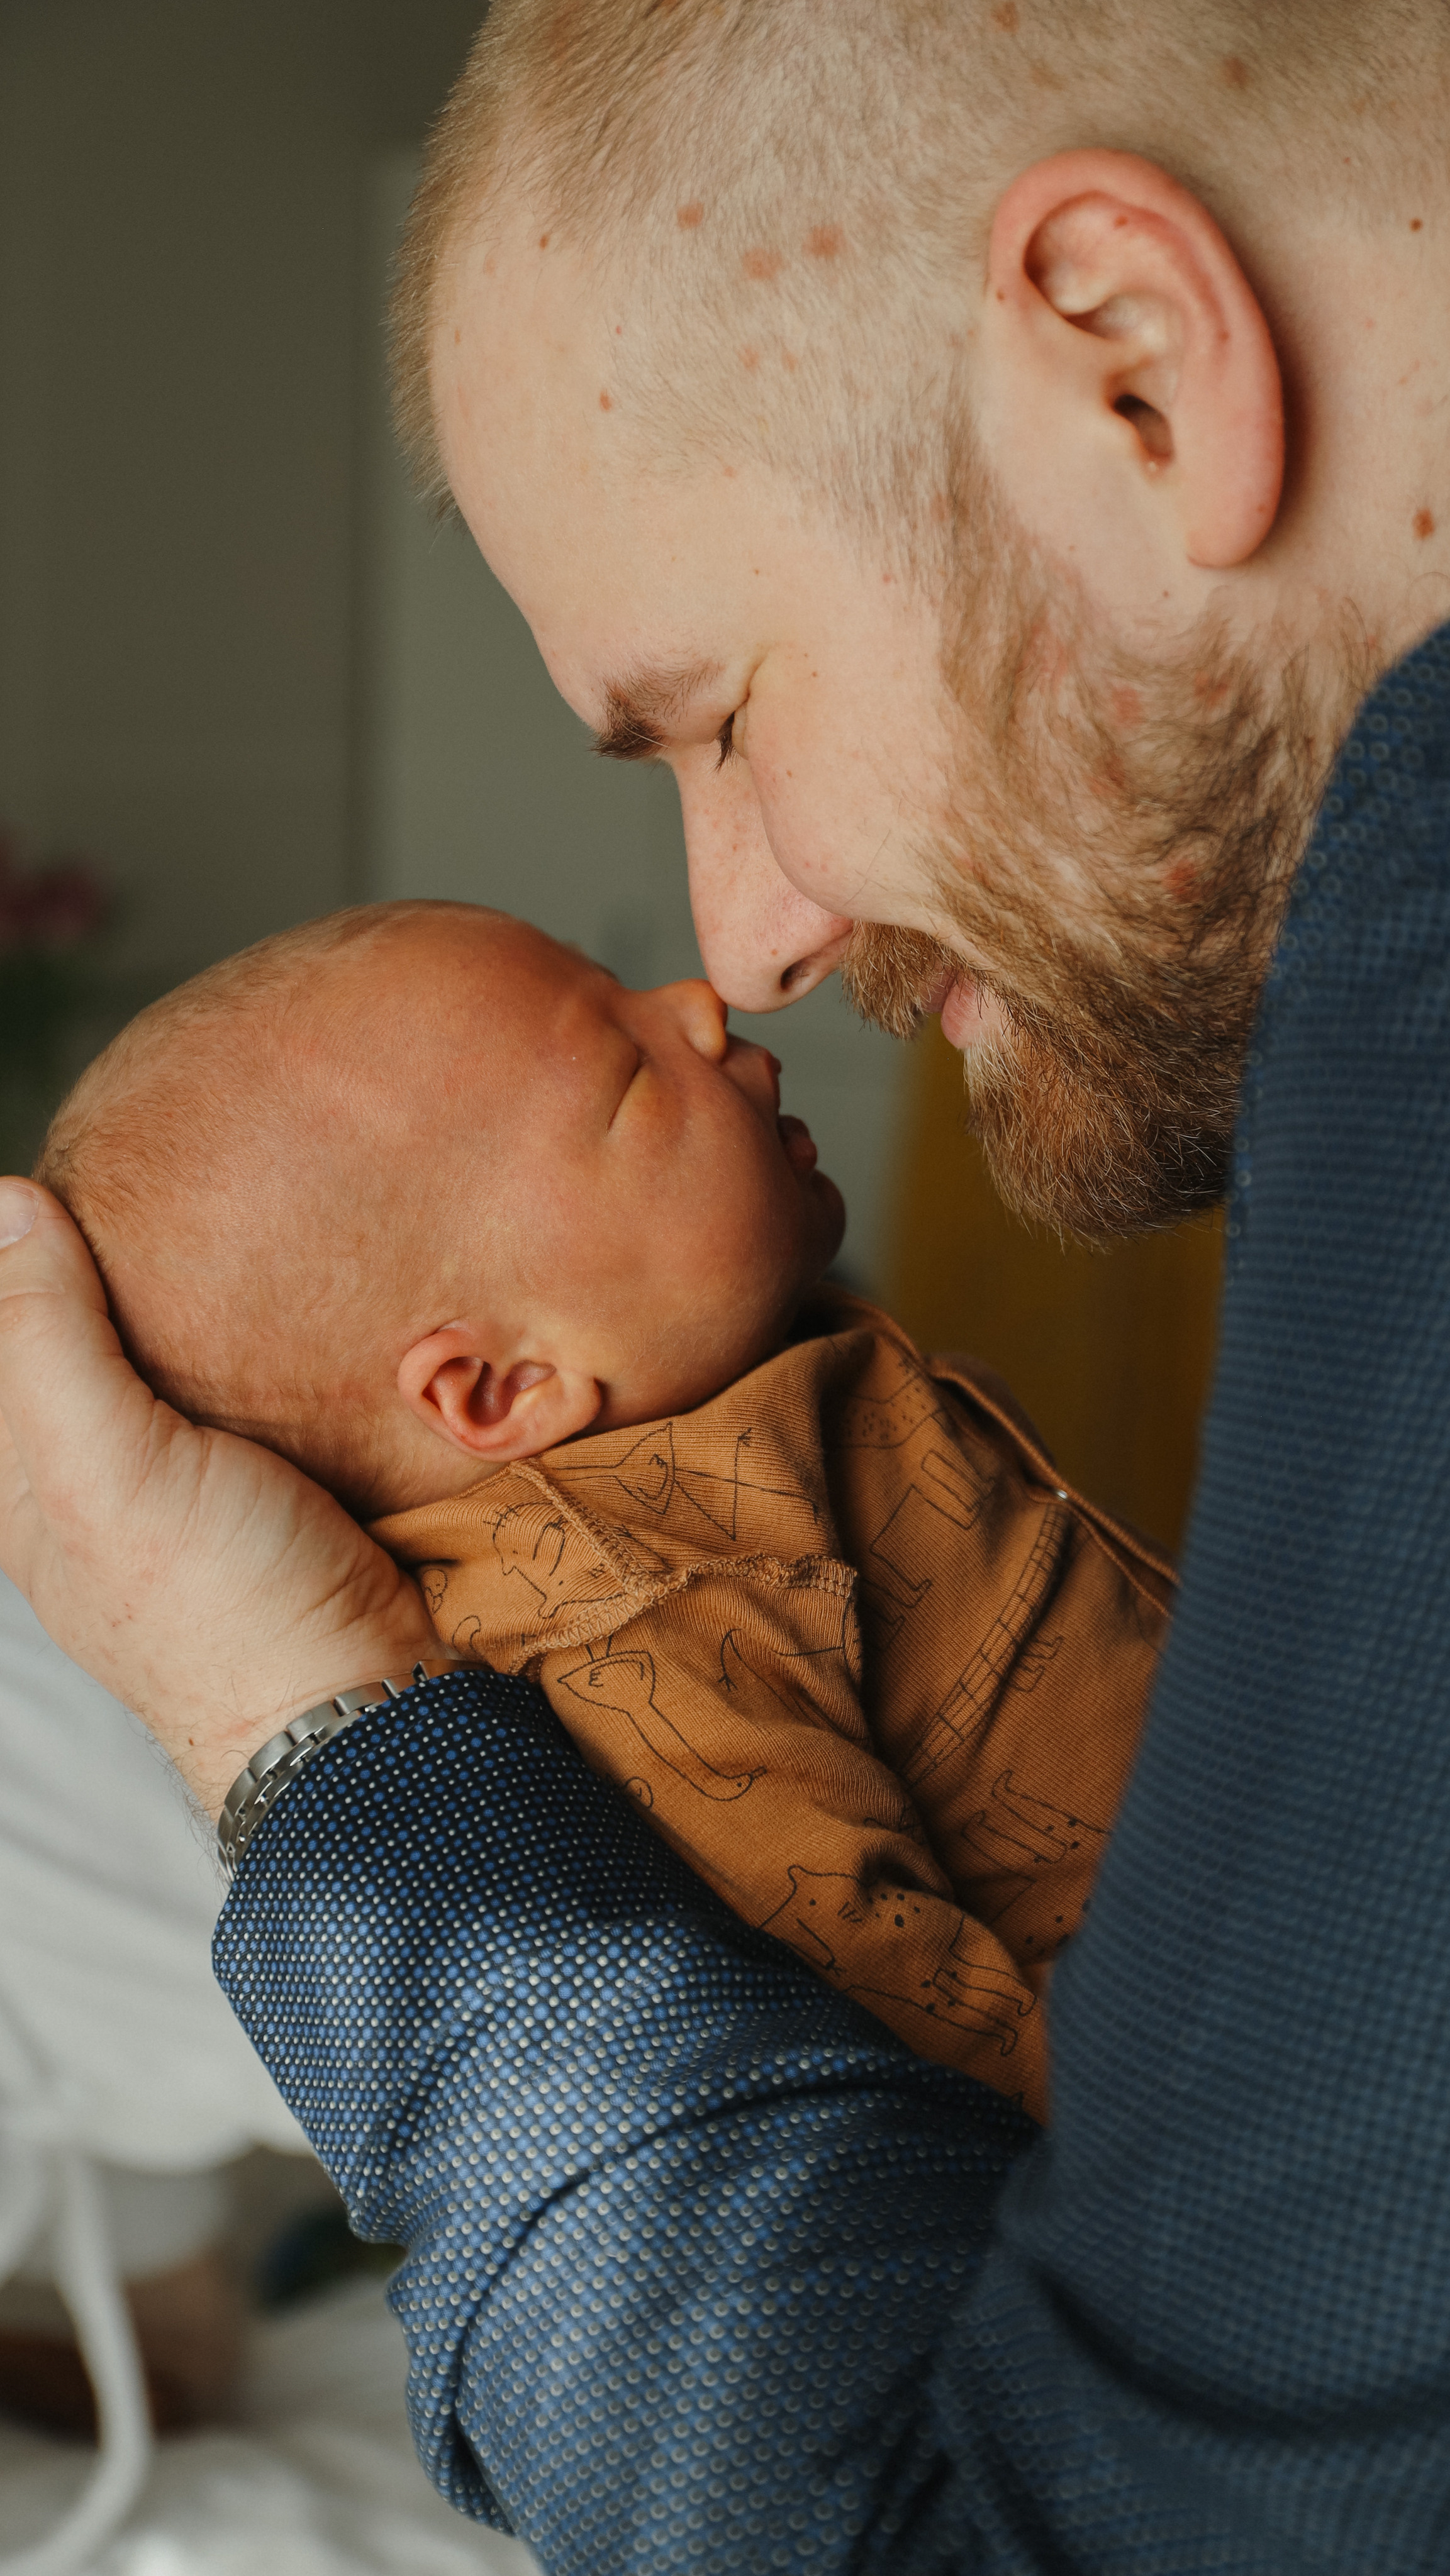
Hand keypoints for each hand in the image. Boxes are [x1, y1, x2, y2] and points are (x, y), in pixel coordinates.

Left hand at [0, 1182, 437, 1815]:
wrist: (365, 1698)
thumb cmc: (222, 1605)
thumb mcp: (105, 1464)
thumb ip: (47, 1336)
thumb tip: (5, 1202)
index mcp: (19, 1479)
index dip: (8, 1265)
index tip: (39, 1187)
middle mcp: (88, 1475)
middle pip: (56, 1341)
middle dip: (71, 1265)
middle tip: (119, 1177)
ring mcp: (177, 1478)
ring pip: (145, 1354)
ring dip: (160, 1287)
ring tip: (189, 1201)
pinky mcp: (263, 1474)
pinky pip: (231, 1378)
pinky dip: (240, 1327)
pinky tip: (267, 1281)